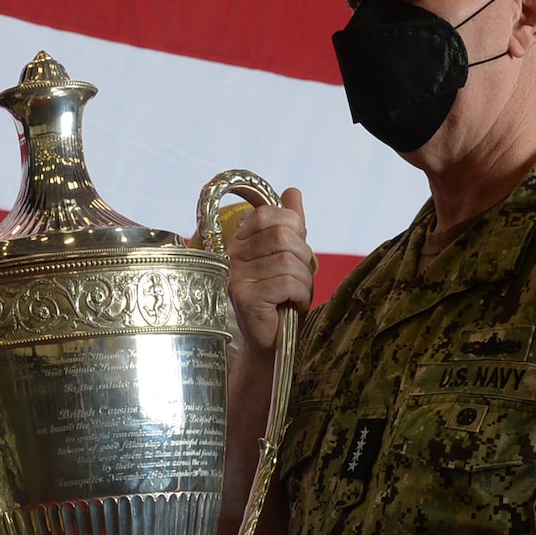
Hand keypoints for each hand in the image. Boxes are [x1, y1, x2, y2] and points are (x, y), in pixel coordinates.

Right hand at [227, 187, 315, 354]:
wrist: (272, 343)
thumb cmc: (281, 300)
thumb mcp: (290, 257)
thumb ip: (291, 226)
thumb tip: (292, 191)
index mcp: (240, 242)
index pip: (267, 214)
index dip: (292, 227)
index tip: (295, 251)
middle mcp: (232, 257)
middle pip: (283, 237)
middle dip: (303, 258)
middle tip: (297, 280)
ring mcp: (235, 277)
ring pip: (289, 261)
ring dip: (303, 282)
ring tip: (292, 296)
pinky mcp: (244, 297)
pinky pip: (287, 282)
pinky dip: (300, 295)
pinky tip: (290, 305)